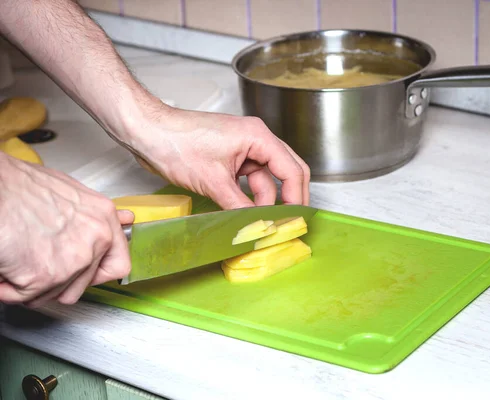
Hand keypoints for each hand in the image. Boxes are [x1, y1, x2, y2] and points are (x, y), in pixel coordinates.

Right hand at [0, 154, 132, 307]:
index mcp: (104, 218)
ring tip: (19, 257)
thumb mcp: (72, 193)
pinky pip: (27, 297)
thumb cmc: (21, 187)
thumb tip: (125, 220)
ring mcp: (75, 260)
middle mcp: (97, 239)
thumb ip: (97, 216)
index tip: (83, 272)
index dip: (97, 273)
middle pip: (83, 285)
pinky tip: (6, 264)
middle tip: (36, 261)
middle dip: (57, 281)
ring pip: (54, 294)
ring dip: (33, 285)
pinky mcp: (47, 276)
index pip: (119, 264)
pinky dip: (10, 288)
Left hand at [127, 105, 310, 209]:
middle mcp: (255, 140)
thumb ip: (239, 206)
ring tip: (258, 224)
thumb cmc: (175, 143)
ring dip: (263, 201)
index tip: (294, 220)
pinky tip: (243, 213)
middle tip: (288, 222)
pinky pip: (248, 181)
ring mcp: (242, 149)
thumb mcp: (213, 181)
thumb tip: (257, 227)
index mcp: (258, 137)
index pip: (291, 169)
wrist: (146, 132)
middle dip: (288, 198)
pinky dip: (248, 197)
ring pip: (265, 180)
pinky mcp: (229, 158)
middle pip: (286, 171)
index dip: (296, 197)